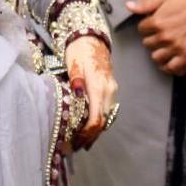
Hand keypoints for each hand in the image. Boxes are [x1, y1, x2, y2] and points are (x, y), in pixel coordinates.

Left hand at [65, 36, 117, 150]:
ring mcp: (112, 90)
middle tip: (75, 146)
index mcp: (99, 86)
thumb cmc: (79, 52)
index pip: (97, 118)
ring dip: (96, 130)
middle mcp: (109, 90)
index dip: (87, 133)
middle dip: (90, 136)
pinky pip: (107, 110)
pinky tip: (90, 127)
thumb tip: (77, 98)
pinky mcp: (111, 88)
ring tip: (81, 141)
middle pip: (103, 121)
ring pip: (107, 117)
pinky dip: (100, 120)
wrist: (91, 39)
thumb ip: (76, 82)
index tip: (75, 141)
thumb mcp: (73, 65)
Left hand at [127, 0, 185, 75]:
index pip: (141, 29)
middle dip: (151, 38)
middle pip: (148, 43)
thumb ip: (146, 3)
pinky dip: (168, 66)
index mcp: (157, 21)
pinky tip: (169, 61)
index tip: (152, 25)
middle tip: (159, 35)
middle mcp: (165, 36)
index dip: (146, 26)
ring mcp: (176, 46)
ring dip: (158, 52)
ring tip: (163, 47)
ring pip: (156, 57)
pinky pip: (171, 67)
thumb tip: (129, 6)